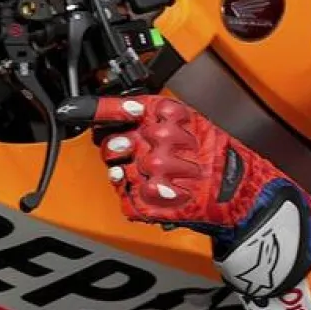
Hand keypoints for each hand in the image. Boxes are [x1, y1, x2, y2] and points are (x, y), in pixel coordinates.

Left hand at [58, 95, 310, 298]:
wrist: (240, 192)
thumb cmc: (215, 156)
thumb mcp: (188, 122)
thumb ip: (152, 117)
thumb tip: (114, 118)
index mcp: (166, 114)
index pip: (119, 108)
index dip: (93, 110)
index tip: (69, 110)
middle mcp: (156, 140)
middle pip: (110, 146)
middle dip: (116, 152)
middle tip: (136, 157)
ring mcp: (152, 172)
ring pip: (117, 174)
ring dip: (131, 178)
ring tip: (157, 178)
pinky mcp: (150, 200)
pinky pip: (127, 200)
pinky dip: (139, 201)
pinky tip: (160, 195)